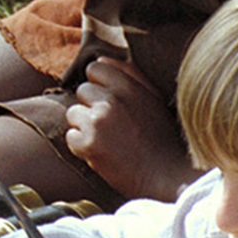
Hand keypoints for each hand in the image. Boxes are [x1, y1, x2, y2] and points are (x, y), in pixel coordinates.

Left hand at [64, 57, 202, 201]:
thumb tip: (102, 59)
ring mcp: (97, 122)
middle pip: (82, 90)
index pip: (95, 68)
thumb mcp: (153, 99)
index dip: (101, 86)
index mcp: (129, 87)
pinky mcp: (88, 144)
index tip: (111, 102)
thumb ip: (130, 75)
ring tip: (107, 140)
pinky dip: (82, 147)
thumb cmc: (163, 139)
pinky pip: (71, 137)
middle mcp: (111, 101)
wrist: (166, 178)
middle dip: (92, 106)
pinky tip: (102, 154)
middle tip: (111, 126)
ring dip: (84, 127)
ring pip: (73, 113)